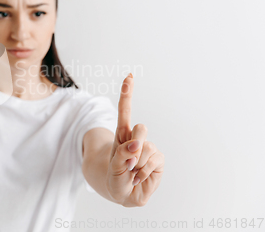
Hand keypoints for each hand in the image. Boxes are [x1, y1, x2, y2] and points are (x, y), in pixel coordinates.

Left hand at [106, 73, 163, 206]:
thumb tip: (136, 145)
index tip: (129, 77)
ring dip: (136, 163)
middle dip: (135, 143)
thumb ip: (121, 156)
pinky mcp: (158, 158)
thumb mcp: (112, 169)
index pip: (125, 111)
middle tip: (127, 162)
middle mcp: (136, 138)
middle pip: (140, 128)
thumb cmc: (115, 178)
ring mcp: (148, 147)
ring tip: (131, 172)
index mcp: (122, 135)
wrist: (124, 193)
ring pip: (146, 147)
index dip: (127, 94)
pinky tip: (139, 177)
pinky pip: (154, 160)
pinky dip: (144, 172)